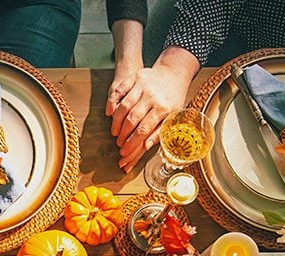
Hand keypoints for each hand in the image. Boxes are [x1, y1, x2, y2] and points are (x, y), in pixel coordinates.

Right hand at [106, 47, 198, 171]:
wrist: (174, 73)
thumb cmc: (173, 98)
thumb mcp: (172, 116)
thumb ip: (159, 131)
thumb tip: (146, 146)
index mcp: (164, 108)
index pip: (143, 130)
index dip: (132, 143)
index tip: (124, 154)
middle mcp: (152, 96)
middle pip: (132, 119)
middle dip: (123, 135)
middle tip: (119, 145)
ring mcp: (143, 85)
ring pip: (124, 107)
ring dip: (116, 122)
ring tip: (115, 133)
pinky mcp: (135, 77)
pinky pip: (119, 91)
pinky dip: (112, 102)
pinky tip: (109, 113)